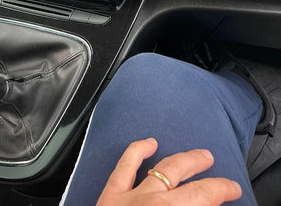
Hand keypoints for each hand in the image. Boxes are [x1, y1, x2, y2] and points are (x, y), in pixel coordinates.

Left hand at [96, 138, 241, 205]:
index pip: (205, 196)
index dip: (223, 190)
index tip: (233, 190)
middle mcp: (155, 202)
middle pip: (189, 182)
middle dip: (209, 177)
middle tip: (220, 175)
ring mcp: (132, 195)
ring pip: (163, 168)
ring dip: (184, 160)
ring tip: (198, 155)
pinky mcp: (111, 194)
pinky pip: (125, 165)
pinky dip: (137, 150)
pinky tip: (149, 143)